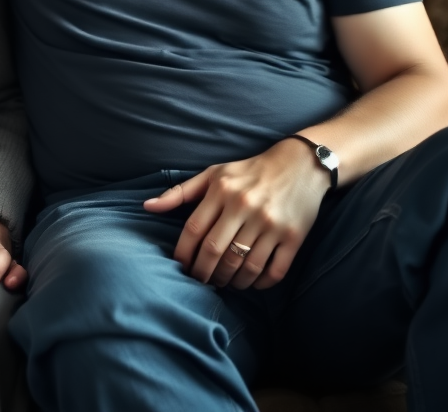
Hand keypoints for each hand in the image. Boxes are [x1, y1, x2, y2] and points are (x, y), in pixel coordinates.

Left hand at [143, 139, 329, 289]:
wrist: (299, 165)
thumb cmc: (249, 171)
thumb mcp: (213, 174)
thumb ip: (180, 192)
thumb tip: (147, 207)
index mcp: (222, 191)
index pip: (194, 230)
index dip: (183, 253)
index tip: (180, 266)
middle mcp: (245, 207)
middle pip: (216, 252)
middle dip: (204, 273)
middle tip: (201, 280)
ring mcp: (270, 223)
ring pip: (243, 266)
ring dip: (230, 281)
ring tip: (224, 282)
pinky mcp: (293, 237)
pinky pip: (273, 271)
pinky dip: (259, 283)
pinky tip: (250, 283)